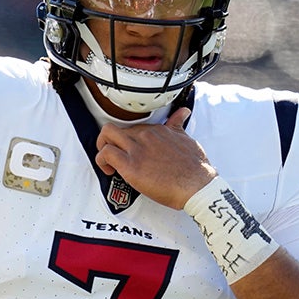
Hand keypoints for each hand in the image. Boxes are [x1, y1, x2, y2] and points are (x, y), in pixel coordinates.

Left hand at [95, 107, 215, 208]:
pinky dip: (102, 161)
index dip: (127, 140)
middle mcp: (145, 135)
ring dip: (102, 147)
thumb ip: (178, 125)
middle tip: (111, 152)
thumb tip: (182, 113)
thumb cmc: (194, 167)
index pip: (133, 127)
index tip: (130, 151)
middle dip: (107, 139)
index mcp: (157, 130)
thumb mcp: (186, 138)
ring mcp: (137, 149)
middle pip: (114, 127)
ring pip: (106, 134)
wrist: (197, 184)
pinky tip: (109, 171)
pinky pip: (105, 154)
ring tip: (108, 162)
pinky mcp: (131, 165)